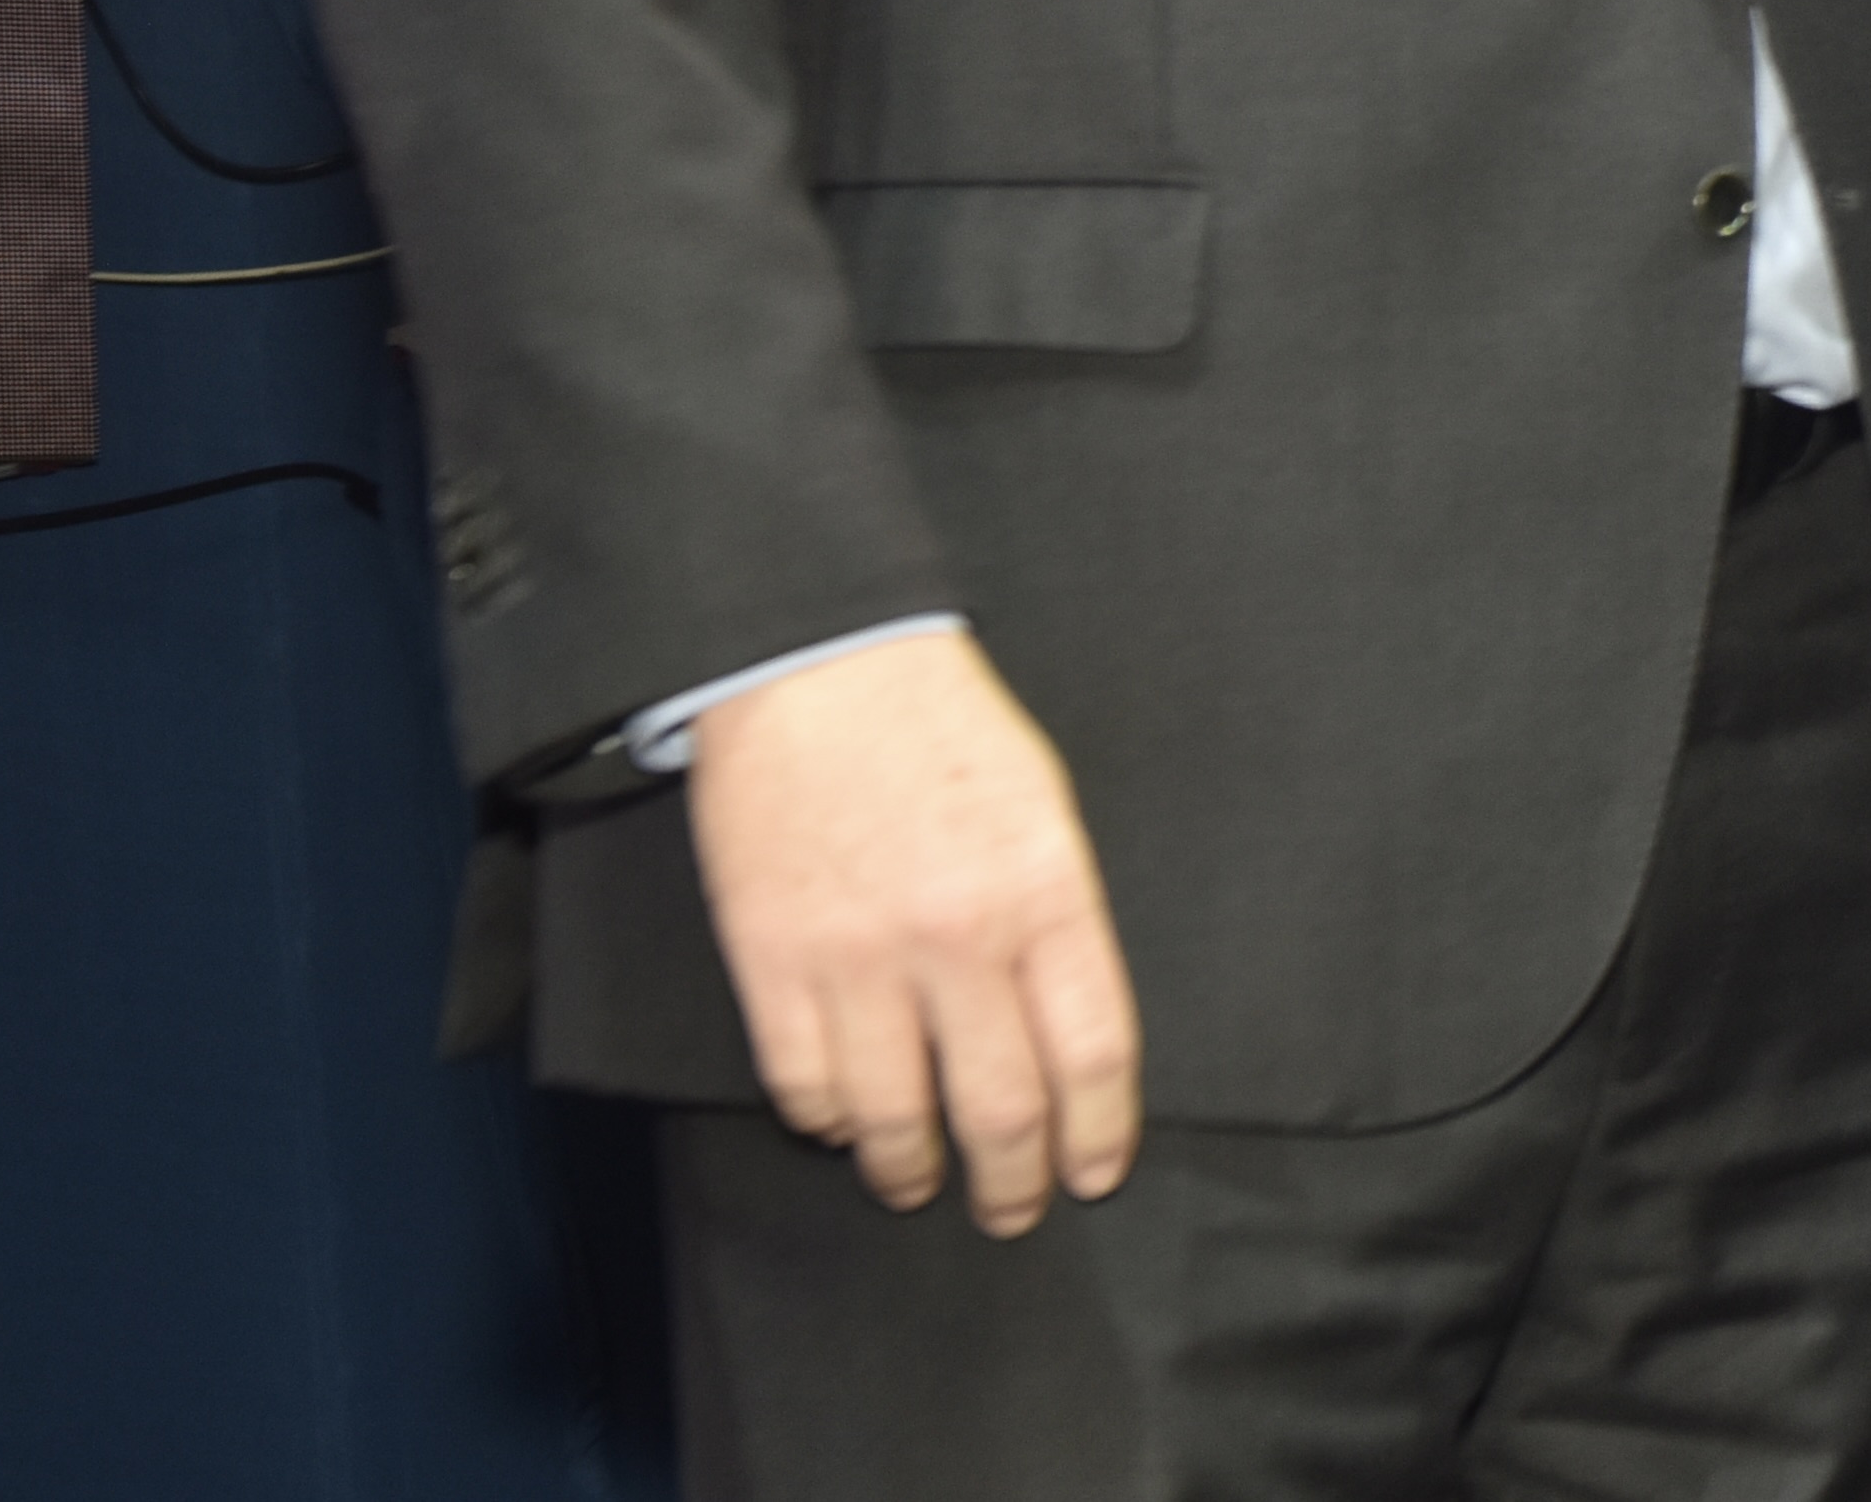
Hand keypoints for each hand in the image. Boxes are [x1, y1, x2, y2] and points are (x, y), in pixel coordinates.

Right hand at [687, 628, 1141, 1236]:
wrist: (818, 662)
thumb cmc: (941, 730)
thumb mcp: (1042, 809)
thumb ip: (1058, 920)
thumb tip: (1069, 1033)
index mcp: (1045, 890)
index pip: (1093, 1053)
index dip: (1098, 1134)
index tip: (1091, 1173)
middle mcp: (959, 935)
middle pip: (1002, 1109)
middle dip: (1013, 1182)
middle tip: (1011, 1209)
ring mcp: (860, 954)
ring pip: (894, 1120)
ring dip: (910, 1171)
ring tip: (917, 1181)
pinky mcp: (772, 958)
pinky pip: (804, 1085)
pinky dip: (826, 1121)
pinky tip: (843, 1121)